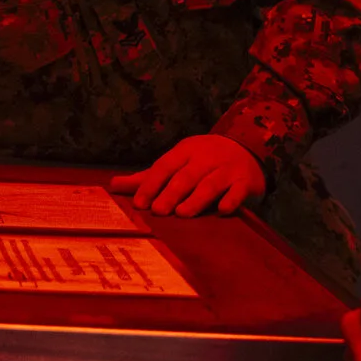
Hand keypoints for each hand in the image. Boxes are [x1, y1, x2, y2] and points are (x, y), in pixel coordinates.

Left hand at [109, 135, 265, 216]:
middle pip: (186, 175)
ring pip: (211, 183)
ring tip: (183, 213)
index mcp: (185, 151)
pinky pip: (239, 190)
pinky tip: (223, 210)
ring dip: (197, 198)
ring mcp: (227, 168)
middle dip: (171, 193)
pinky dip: (231, 199)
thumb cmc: (203, 159)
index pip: (165, 166)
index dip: (152, 184)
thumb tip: (113, 185)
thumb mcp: (176, 162)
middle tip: (158, 211)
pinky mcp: (245, 181)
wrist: (247, 147)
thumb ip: (148, 177)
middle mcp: (206, 158)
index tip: (139, 203)